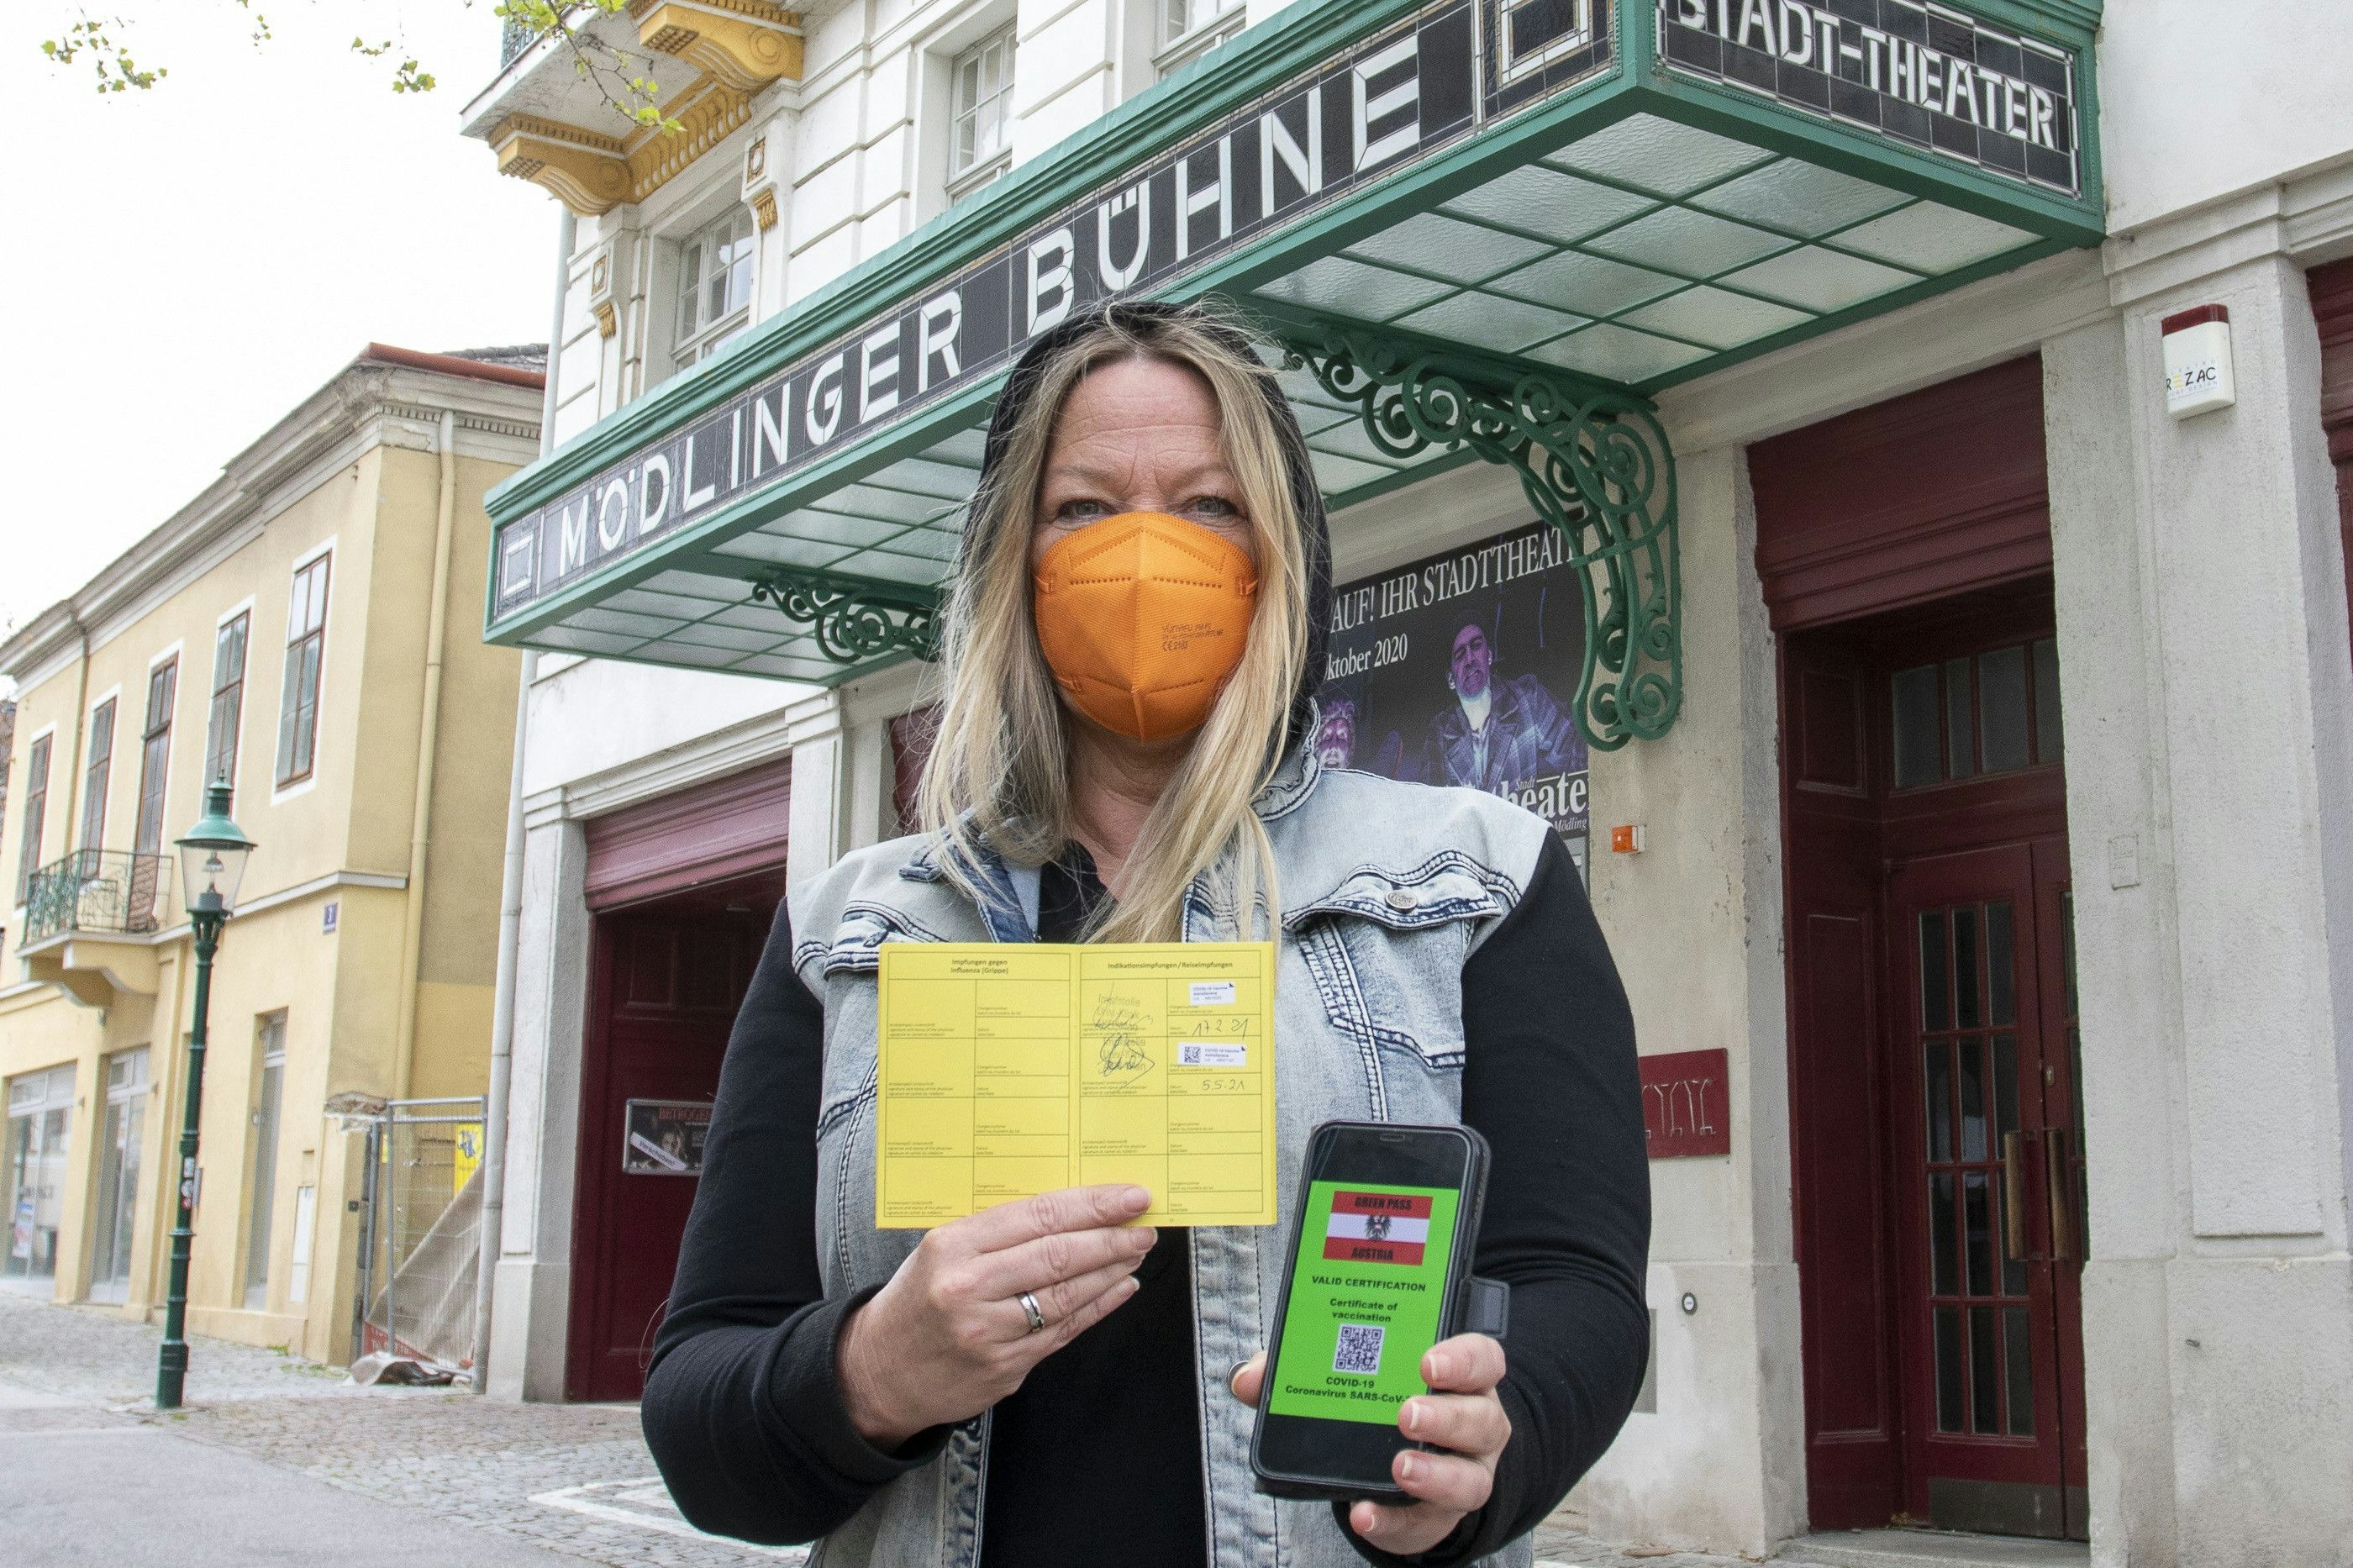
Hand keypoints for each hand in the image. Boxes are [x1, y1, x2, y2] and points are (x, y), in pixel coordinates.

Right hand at [837, 1184, 1154, 1446]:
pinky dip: (1098, 1306)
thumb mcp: (942, 1249)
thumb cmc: (919, 1297)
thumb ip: (998, 1231)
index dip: (1091, 1205)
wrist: (879, 1371)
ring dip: (1111, 1270)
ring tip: (1136, 1250)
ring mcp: (988, 1334)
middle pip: (1057, 1255)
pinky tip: (1120, 1286)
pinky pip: (1064, 1331)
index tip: (1129, 1195)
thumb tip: (1073, 1207)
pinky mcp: (1004, 1369)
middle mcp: (968, 1289)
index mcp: (953, 1246)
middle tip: (1145, 1224)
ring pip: (1066, 1295)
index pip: (1037, 1216)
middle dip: (1110, 1236)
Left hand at [1230, 1333, 1510, 1555]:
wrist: (1405, 1459)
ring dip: (1433, 1475)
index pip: (1482, 1359)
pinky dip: (1392, 1521)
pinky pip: (1425, 1524)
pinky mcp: (1440, 1517)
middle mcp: (1476, 1425)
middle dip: (1445, 1417)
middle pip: (1480, 1419)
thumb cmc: (1383, 1400)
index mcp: (1460, 1377)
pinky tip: (1363, 1513)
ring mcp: (1466, 1474)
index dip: (1462, 1358)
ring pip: (1469, 1479)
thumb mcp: (1354, 1374)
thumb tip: (1249, 1378)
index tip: (1427, 1360)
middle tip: (1406, 1413)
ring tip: (1398, 1469)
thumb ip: (1301, 1369)